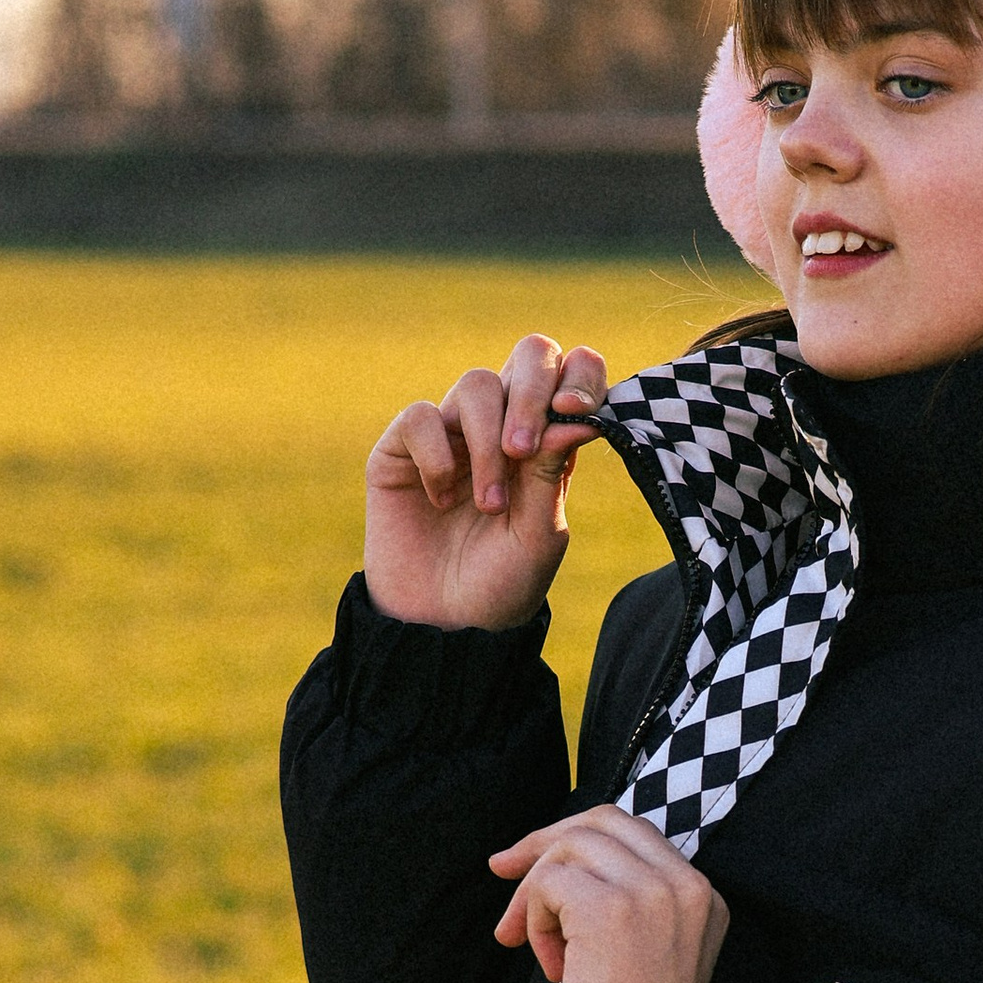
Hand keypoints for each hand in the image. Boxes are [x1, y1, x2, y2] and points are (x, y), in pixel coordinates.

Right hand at [363, 332, 608, 632]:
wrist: (441, 628)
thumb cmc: (500, 586)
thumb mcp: (540, 535)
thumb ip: (554, 474)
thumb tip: (577, 417)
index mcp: (550, 440)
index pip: (573, 372)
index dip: (580, 376)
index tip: (576, 412)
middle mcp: (503, 425)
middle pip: (529, 355)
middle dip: (532, 393)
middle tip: (522, 452)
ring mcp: (452, 432)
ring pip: (478, 384)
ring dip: (485, 442)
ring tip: (488, 505)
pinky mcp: (401, 449)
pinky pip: (421, 416)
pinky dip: (436, 455)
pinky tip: (441, 501)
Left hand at [489, 807, 730, 982]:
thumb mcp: (642, 960)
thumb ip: (620, 907)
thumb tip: (549, 864)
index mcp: (703, 898)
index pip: (633, 833)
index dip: (574, 839)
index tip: (525, 864)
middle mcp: (686, 886)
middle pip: (602, 822)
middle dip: (544, 843)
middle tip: (502, 871)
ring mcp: (652, 894)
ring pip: (570, 847)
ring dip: (538, 897)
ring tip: (543, 954)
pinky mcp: (610, 910)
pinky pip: (549, 881)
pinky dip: (535, 919)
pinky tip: (554, 969)